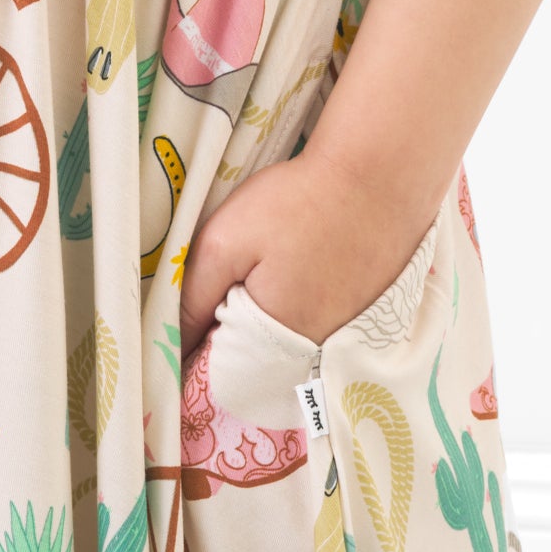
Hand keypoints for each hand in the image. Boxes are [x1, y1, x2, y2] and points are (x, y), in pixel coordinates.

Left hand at [177, 144, 444, 353]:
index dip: (195, 354)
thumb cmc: (297, 202)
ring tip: (266, 276)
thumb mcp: (224, 243)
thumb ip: (192, 299)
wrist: (379, 174)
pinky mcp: (367, 317)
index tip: (186, 328)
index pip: (220, 377)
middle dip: (229, 341)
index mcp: (275, 342)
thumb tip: (171, 345)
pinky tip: (300, 275)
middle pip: (256, 366)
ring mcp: (347, 337)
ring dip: (266, 326)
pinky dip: (301, 312)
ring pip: (287, 349)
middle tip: (226, 291)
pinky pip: (319, 331)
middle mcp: (316, 353)